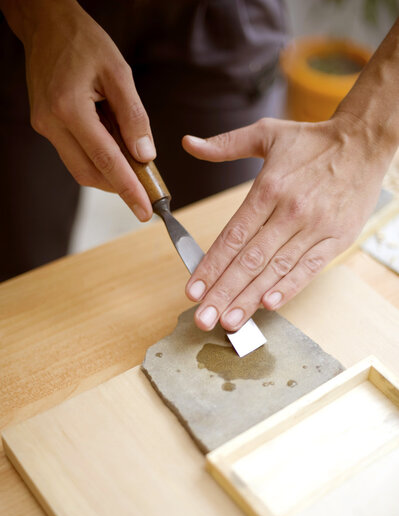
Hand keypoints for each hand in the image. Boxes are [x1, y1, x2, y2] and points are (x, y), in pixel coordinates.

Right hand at [21, 0, 154, 220]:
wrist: (47, 25)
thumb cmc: (84, 42)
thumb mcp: (119, 73)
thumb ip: (134, 117)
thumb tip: (146, 156)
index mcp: (69, 108)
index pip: (106, 161)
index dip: (128, 189)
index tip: (145, 211)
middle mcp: (51, 123)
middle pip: (90, 173)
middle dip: (120, 188)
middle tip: (147, 194)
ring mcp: (45, 126)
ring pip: (81, 168)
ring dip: (110, 174)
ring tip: (135, 167)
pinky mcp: (45, 126)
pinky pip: (74, 154)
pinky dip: (98, 159)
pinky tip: (116, 149)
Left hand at [182, 114, 388, 330]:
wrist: (364, 141)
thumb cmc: (313, 141)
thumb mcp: (266, 134)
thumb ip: (225, 145)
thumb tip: (188, 143)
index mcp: (268, 189)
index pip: (232, 237)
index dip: (210, 266)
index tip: (193, 290)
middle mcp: (289, 211)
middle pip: (249, 260)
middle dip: (223, 292)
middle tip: (203, 318)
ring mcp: (314, 227)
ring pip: (276, 269)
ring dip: (250, 299)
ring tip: (230, 322)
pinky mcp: (337, 238)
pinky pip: (309, 267)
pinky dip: (289, 287)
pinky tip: (269, 305)